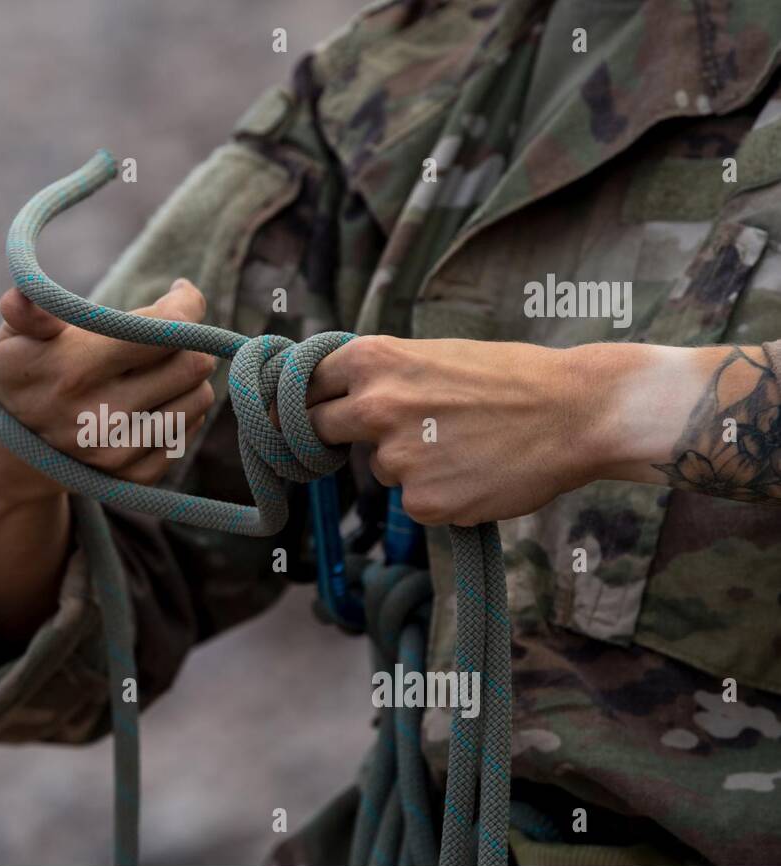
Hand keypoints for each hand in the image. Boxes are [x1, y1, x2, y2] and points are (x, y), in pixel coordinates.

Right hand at [0, 279, 216, 507]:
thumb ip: (25, 310)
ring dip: (190, 375)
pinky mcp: (134, 477)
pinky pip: (188, 431)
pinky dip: (182, 410)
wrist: (12, 447)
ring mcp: (119, 452)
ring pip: (199, 399)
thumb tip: (21, 298)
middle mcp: (100, 417)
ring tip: (164, 365)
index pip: (162, 332)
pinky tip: (157, 398)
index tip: (180, 292)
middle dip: (190, 340)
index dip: (184, 305)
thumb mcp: (13, 335)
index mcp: (74, 370)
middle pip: (192, 365)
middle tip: (171, 332)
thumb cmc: (24, 371)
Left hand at [302, 336, 615, 525]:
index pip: (303, 384)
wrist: (578, 413)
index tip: (296, 413)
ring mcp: (396, 458)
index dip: (301, 400)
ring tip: (465, 443)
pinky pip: (413, 500)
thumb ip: (380, 375)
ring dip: (407, 462)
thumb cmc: (511, 379)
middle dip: (331, 436)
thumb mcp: (434, 354)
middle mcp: (374, 406)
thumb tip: (329, 395)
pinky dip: (439, 492)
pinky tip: (477, 472)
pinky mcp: (422, 502)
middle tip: (377, 432)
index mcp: (373, 360)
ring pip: (379, 467)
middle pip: (316, 430)